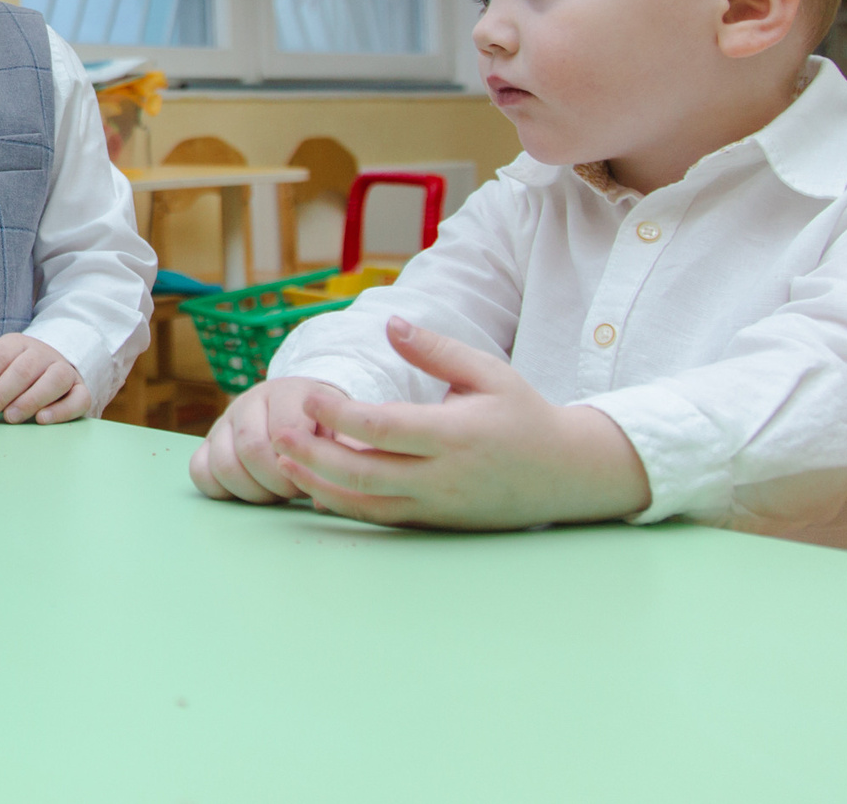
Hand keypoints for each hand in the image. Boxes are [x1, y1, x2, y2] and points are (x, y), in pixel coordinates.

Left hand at [0, 333, 88, 423]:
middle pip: (23, 370)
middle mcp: (43, 354)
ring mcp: (65, 371)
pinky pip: (78, 398)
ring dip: (30, 400)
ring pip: (53, 380)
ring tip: (10, 418)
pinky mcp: (81, 390)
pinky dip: (61, 410)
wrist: (55, 364)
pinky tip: (42, 420)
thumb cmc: (15, 371)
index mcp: (17, 344)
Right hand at [190, 377, 342, 501]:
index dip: (299, 464)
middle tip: (295, 489)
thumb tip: (320, 504)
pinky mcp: (209, 442)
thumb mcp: (342, 431)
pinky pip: (199, 471)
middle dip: (277, 482)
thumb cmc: (326, 425)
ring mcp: (225, 421)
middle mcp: (249, 401)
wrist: (303, 405)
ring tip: (275, 491)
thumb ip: (340, 458)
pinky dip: (222, 490)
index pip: (284, 430)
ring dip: (253, 491)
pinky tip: (250, 489)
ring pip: (223, 464)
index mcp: (287, 391)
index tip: (311, 475)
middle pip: (251, 449)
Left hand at [268, 316, 651, 529]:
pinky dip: (345, 506)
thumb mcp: (487, 372)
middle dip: (316, 456)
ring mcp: (439, 506)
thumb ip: (436, 350)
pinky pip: (382, 519)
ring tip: (284, 462)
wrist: (567, 475)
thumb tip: (390, 323)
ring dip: (322, 485)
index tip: (310, 394)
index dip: (341, 413)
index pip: (385, 428)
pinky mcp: (436, 523)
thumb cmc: (524, 415)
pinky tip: (315, 488)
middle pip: (366, 473)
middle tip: (279, 435)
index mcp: (456, 434)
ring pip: (368, 503)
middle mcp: (444, 476)